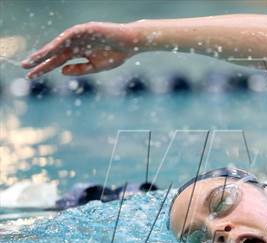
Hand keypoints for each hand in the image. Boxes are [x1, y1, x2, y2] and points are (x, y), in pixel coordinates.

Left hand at [21, 22, 138, 78]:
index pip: (57, 62)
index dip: (44, 68)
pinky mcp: (84, 29)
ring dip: (45, 52)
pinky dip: (59, 43)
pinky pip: (69, 36)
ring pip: (58, 45)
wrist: (130, 44)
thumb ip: (79, 69)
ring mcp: (79, 36)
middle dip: (39, 60)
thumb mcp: (96, 66)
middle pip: (53, 53)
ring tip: (33, 60)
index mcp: (78, 53)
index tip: (31, 76)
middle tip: (24, 67)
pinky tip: (50, 50)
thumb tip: (61, 71)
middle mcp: (75, 44)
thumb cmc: (116, 55)